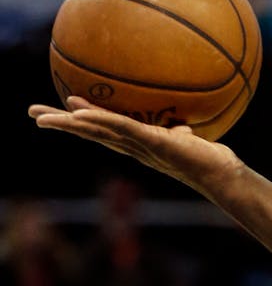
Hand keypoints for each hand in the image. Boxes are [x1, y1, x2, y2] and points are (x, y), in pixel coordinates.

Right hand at [28, 97, 243, 195]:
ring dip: (68, 124)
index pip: (103, 131)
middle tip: (33, 115)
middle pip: (90, 133)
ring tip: (41, 118)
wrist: (223, 175)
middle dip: (62, 124)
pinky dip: (99, 120)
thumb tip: (180, 123)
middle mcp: (134, 147)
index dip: (82, 122)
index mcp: (138, 144)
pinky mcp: (153, 142)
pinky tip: (78, 114)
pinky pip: (121, 128)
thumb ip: (180, 132)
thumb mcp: (190, 141)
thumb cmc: (209, 159)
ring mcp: (141, 146)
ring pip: (97, 132)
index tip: (62, 110)